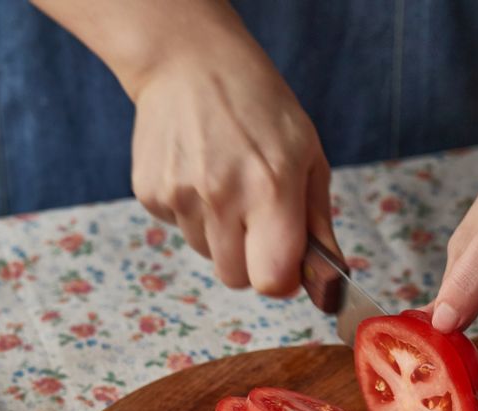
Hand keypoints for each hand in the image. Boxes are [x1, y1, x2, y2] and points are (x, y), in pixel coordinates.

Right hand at [130, 12, 336, 295]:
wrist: (190, 61)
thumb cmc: (262, 110)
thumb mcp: (308, 157)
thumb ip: (318, 224)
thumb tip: (327, 279)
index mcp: (271, 189)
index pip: (271, 280)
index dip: (280, 280)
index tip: (284, 264)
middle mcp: (221, 196)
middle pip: (235, 278)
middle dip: (250, 261)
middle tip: (255, 220)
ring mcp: (180, 195)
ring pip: (206, 255)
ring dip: (220, 236)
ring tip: (225, 185)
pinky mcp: (149, 192)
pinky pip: (179, 231)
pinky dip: (193, 214)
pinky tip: (199, 175)